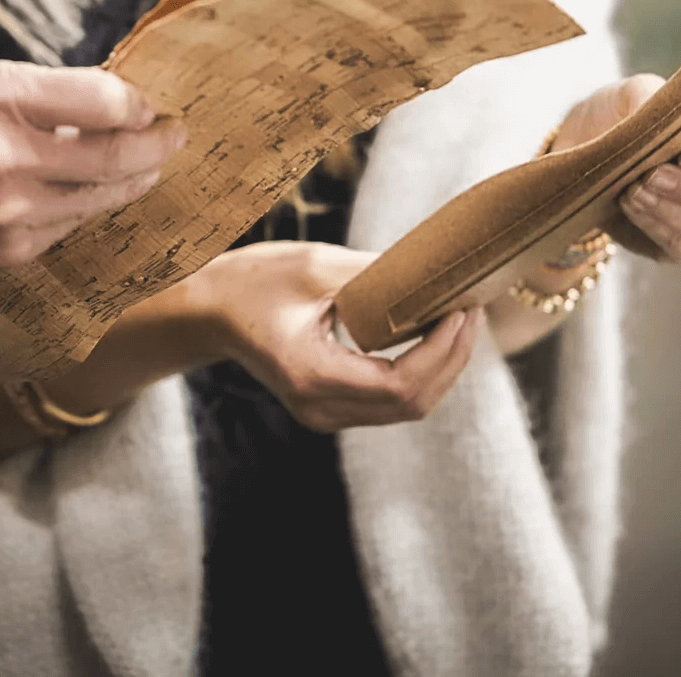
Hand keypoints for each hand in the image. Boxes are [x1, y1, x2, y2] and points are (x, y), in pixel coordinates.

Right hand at [0, 59, 186, 275]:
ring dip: (135, 180)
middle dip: (159, 146)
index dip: (138, 104)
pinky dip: (91, 207)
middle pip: (116, 157)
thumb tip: (119, 101)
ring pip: (102, 199)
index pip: (103, 101)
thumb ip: (49, 89)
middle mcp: (7, 159)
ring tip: (150, 164)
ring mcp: (9, 213)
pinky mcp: (8, 252)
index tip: (151, 106)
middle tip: (179, 136)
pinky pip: (72, 227)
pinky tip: (98, 192)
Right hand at [183, 240, 481, 430]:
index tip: (462, 310)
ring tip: (461, 318)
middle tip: (472, 309)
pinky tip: (433, 334)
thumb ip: (378, 276)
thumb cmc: (253, 281)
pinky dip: (421, 370)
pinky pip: (390, 400)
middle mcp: (320, 408)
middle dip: (452, 358)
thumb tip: (438, 274)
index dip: (442, 351)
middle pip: (412, 404)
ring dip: (442, 366)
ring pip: (406, 408)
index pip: (401, 384)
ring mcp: (324, 413)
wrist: (208, 310)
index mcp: (312, 376)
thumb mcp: (315, 266)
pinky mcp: (329, 405)